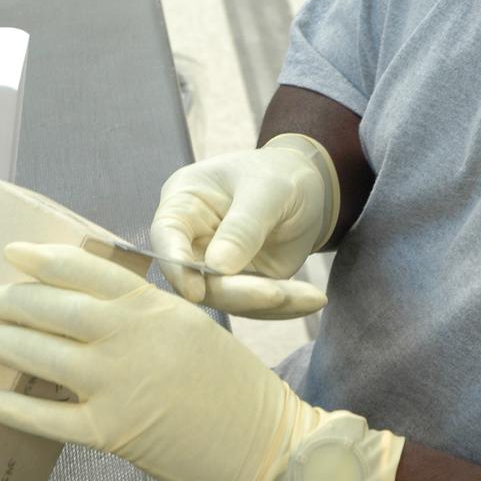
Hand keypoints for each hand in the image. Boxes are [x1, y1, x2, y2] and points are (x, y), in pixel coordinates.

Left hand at [0, 241, 401, 480]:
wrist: (270, 443)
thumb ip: (149, 314)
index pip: (92, 271)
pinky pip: (50, 417)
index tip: (15, 252)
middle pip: (59, 308)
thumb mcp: (196, 328)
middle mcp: (135, 338)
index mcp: (158, 307)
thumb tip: (96, 310)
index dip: (47, 259)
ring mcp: (122, 385)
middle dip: (14, 299)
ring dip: (4, 342)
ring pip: (45, 355)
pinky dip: (14, 406)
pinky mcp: (115, 433)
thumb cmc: (237, 387)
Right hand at [150, 133, 339, 317]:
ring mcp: (215, 266)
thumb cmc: (280, 174)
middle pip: (197, 278)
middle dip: (236, 293)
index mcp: (184, 203)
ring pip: (228, 299)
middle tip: (277, 295)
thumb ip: (243, 226)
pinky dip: (285, 307)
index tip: (197, 291)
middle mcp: (192, 239)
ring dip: (268, 304)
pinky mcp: (241, 284)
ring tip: (311, 296)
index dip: (177, 267)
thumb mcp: (268, 190)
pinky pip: (255, 305)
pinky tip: (313, 299)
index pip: (167, 237)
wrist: (309, 186)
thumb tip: (217, 267)